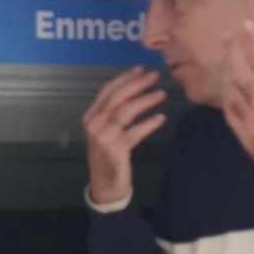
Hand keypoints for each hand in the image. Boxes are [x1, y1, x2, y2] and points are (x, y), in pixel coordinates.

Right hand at [83, 67, 167, 203]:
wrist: (105, 184)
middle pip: (117, 98)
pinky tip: (161, 118)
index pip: (107, 91)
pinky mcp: (115, 151)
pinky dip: (149, 124)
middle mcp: (94, 125)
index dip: (124, 78)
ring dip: (145, 100)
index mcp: (91, 116)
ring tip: (162, 94)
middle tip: (155, 76)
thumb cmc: (109, 154)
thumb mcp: (106, 131)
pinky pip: (135, 133)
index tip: (140, 69)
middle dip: (137, 84)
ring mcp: (103, 138)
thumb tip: (134, 89)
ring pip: (126, 112)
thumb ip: (114, 112)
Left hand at [222, 20, 253, 187]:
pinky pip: (230, 114)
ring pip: (233, 92)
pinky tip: (225, 88)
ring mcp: (252, 124)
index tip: (247, 25)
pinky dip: (226, 98)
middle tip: (227, 36)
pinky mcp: (245, 138)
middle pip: (242, 73)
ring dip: (227, 71)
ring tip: (222, 56)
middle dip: (234, 52)